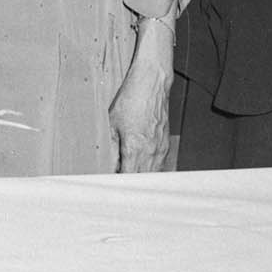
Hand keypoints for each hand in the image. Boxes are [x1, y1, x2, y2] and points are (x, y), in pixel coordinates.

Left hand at [109, 19, 176, 174]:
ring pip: (151, 175)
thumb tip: (106, 168)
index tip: (110, 187)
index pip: (128, 180)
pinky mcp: (165, 145)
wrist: (152, 83)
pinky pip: (158, 166)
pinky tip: (137, 165)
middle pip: (141, 181)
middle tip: (116, 184)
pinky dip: (147, 169)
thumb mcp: (112, 124)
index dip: (118, 186)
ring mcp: (161, 149)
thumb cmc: (131, 100)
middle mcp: (152, 153)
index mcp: (136, 149)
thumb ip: (110, 150)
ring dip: (138, 178)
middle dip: (128, 184)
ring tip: (125, 175)